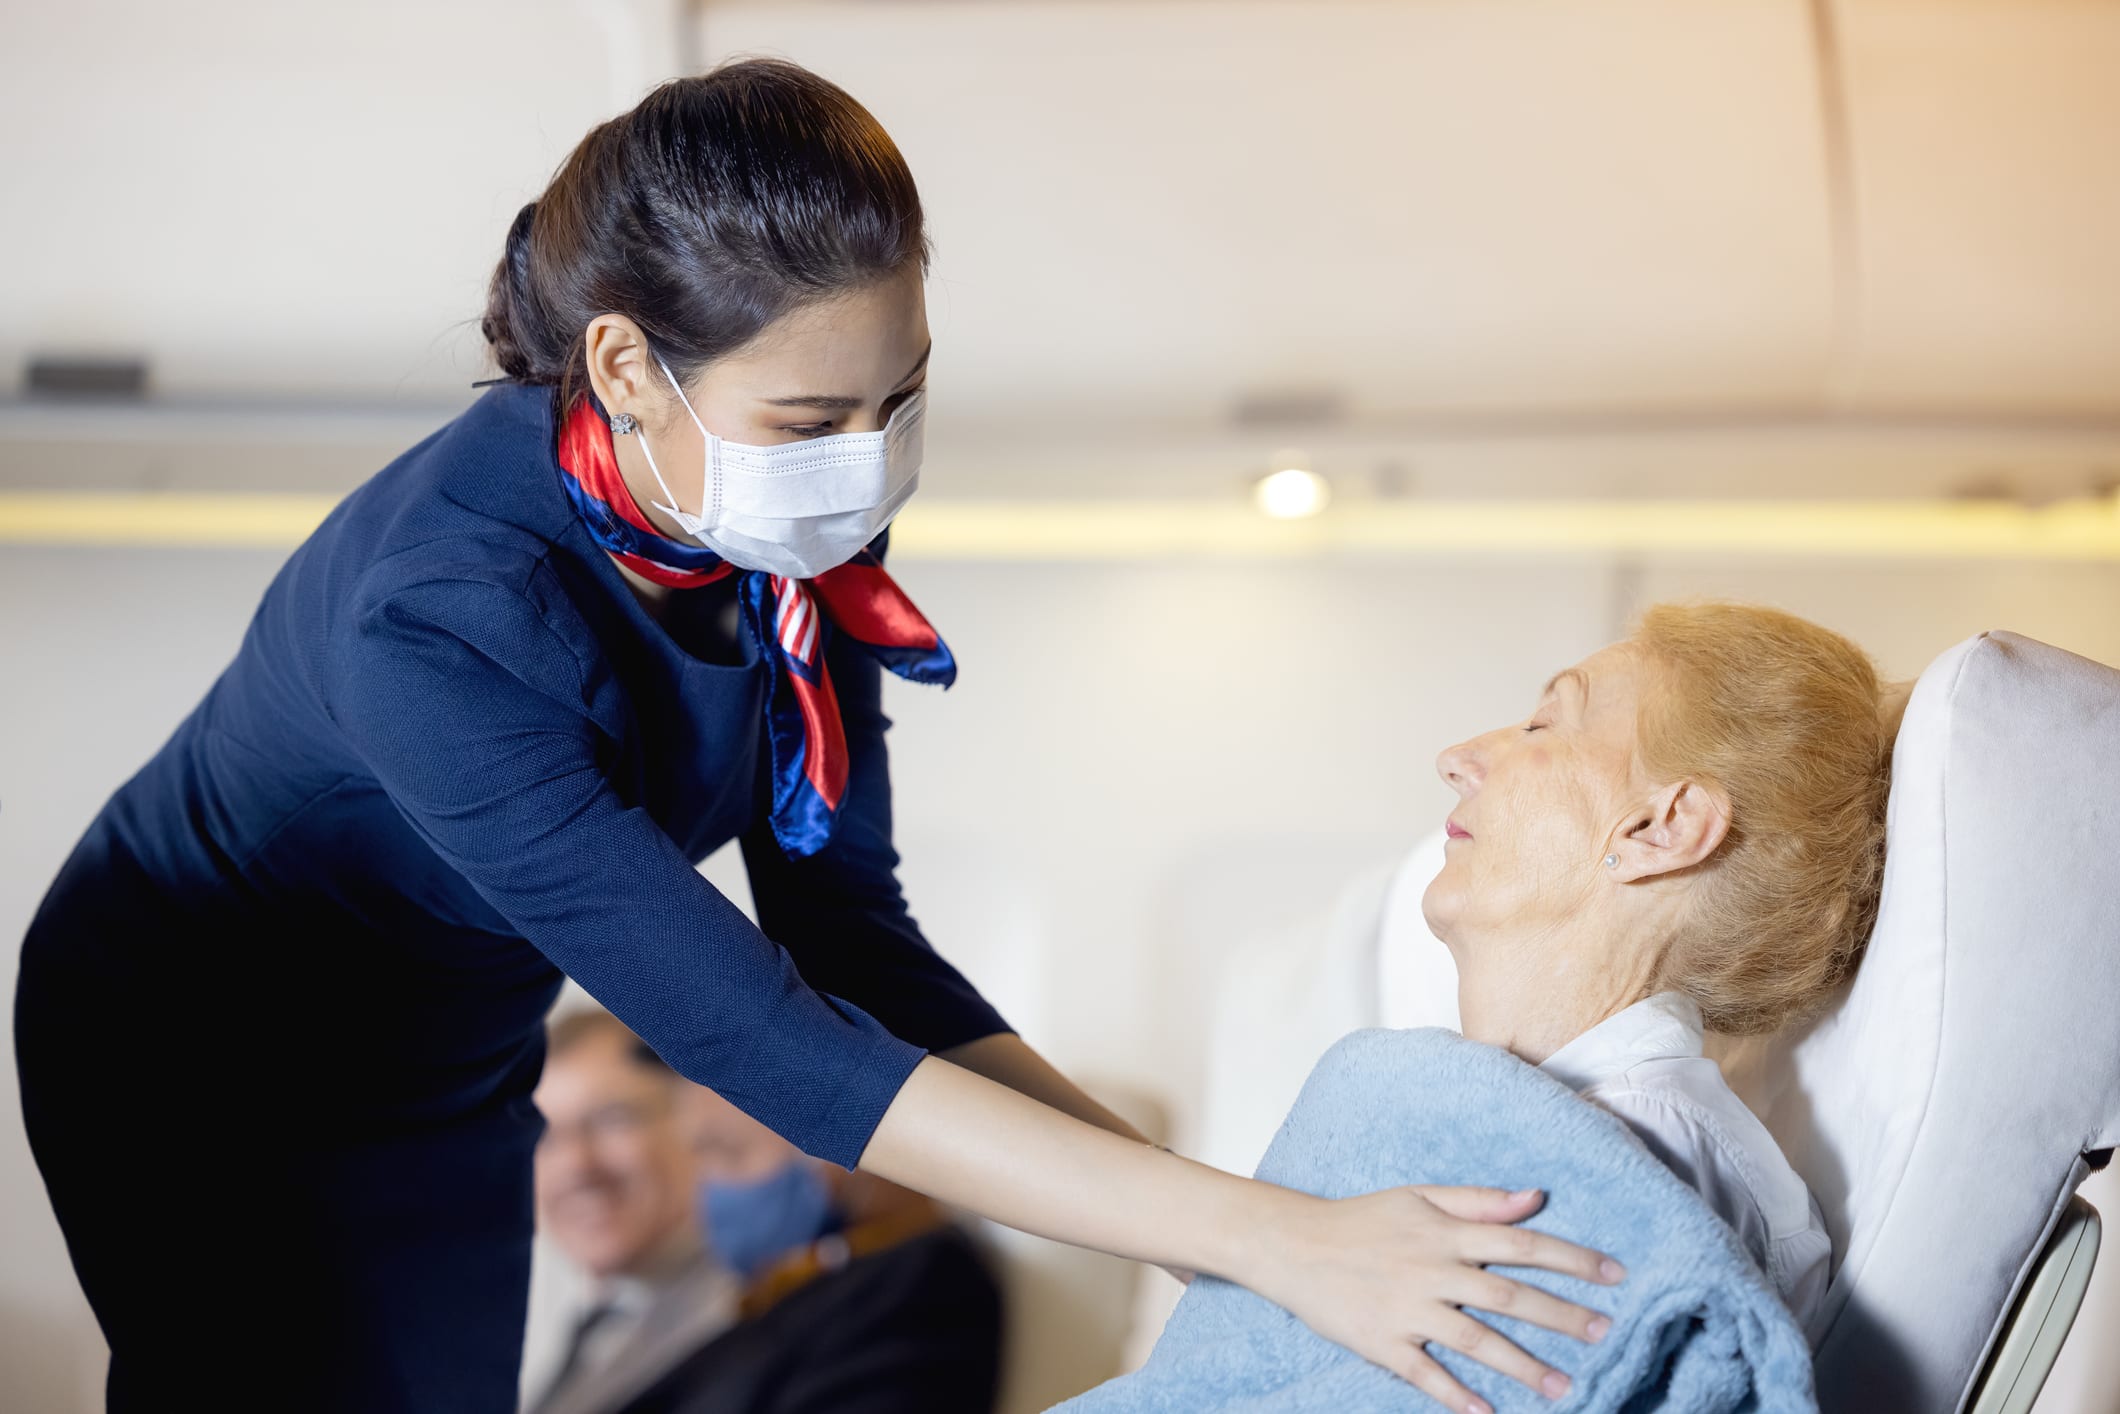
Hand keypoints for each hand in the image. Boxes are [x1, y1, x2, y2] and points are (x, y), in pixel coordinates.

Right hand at [1234, 1184, 1621, 1413]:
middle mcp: (1433, 1270)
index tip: (1616, 1275)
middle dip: (1562, 1316)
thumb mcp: (1418, 1196)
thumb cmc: (1361, 1218)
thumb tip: (1534, 1198)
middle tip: (1605, 1335)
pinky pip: (1427, 1375)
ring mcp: (1408, 1310)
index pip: (1522, 1244)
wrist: (1292, 1245)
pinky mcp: (1383, 1343)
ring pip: (1477, 1341)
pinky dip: (1458, 1397)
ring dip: (1524, 1367)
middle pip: (1509, 1296)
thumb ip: (1478, 1200)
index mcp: (1445, 1232)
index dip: (1572, 1259)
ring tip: (1565, 1388)